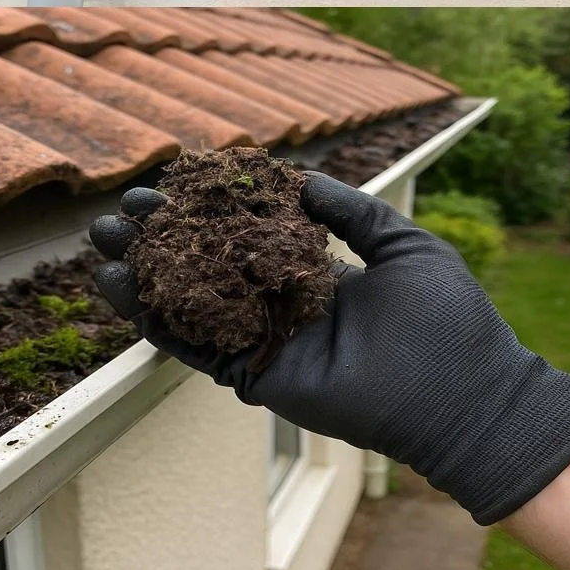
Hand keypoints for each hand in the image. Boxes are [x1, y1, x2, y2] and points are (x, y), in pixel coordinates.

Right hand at [90, 171, 569, 524]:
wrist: (467, 392)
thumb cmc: (450, 319)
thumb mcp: (402, 244)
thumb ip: (351, 211)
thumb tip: (301, 177)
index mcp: (321, 277)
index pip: (253, 239)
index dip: (213, 213)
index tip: (174, 182)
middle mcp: (288, 309)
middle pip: (212, 269)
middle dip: (165, 240)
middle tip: (120, 211)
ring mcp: (272, 344)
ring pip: (196, 308)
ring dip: (147, 278)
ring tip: (102, 245)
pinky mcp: (263, 378)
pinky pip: (204, 348)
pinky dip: (161, 322)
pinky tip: (124, 290)